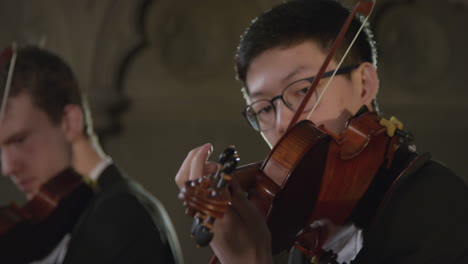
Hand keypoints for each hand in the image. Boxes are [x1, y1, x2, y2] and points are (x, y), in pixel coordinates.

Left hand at [175, 143, 272, 263]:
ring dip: (195, 170)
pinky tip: (215, 180)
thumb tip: (225, 173)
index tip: (209, 148)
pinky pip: (195, 196)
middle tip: (206, 149)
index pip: (200, 179)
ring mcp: (200, 218)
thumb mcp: (251, 214)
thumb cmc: (254, 245)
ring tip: (216, 166)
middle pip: (184, 181)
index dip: (202, 159)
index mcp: (216, 211)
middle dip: (191, 160)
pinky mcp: (202, 221)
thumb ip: (235, 192)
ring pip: (187, 188)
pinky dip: (200, 181)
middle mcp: (203, 214)